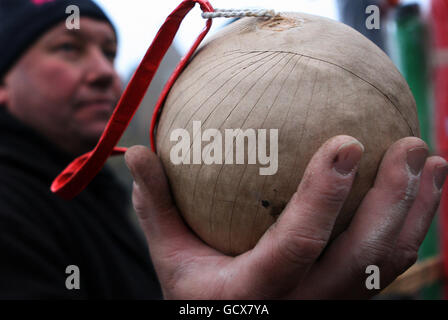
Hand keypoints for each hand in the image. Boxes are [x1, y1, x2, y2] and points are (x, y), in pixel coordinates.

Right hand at [125, 135, 446, 298]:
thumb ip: (156, 207)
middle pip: (364, 257)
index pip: (298, 243)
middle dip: (394, 199)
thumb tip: (137, 153)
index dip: (325, 195)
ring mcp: (333, 309)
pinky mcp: (348, 305)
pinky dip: (409, 227)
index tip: (348, 142)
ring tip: (432, 161)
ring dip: (417, 211)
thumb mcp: (171, 257)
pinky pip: (389, 270)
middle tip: (411, 144)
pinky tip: (417, 195)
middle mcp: (303, 306)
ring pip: (389, 266)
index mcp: (256, 291)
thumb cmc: (197, 296)